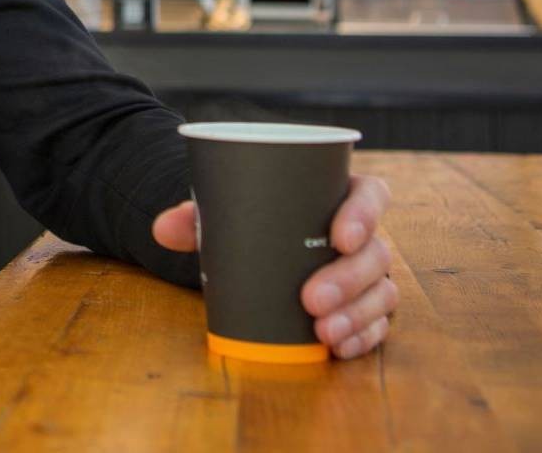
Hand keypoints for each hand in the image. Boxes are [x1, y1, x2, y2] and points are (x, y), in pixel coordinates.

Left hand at [152, 173, 396, 358]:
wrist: (255, 248)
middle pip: (375, 253)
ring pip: (380, 292)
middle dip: (348, 279)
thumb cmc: (252, 221)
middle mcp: (363, 234)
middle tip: (311, 298)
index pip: (371, 194)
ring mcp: (367, 273)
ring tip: (322, 331)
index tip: (340, 236)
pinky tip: (340, 347)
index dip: (364, 214)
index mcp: (339, 194)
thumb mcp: (228, 213)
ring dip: (355, 315)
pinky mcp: (365, 307)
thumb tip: (161, 228)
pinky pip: (376, 324)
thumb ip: (194, 218)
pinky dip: (361, 338)